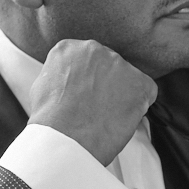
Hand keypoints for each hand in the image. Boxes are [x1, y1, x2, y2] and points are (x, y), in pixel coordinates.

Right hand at [29, 39, 157, 165]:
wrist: (65, 140)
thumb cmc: (51, 122)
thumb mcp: (42, 87)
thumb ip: (60, 75)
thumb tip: (68, 80)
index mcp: (69, 48)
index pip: (85, 60)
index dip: (86, 81)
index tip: (84, 95)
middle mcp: (95, 50)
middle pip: (107, 66)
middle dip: (105, 85)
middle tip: (96, 108)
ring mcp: (119, 65)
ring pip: (126, 79)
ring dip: (120, 96)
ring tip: (105, 118)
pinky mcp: (139, 83)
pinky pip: (146, 92)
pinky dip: (138, 106)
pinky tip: (120, 119)